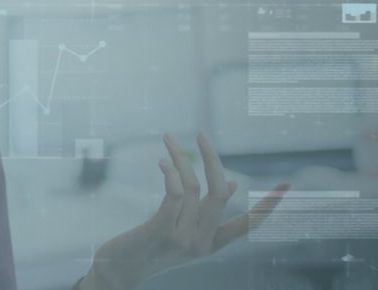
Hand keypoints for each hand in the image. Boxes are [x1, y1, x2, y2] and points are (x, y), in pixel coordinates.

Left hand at [80, 133, 289, 289]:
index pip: (249, 224)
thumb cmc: (149, 247)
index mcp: (212, 244)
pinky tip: (163, 162)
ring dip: (179, 158)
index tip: (287, 186)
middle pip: (220, 194)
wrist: (119, 271)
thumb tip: (231, 184)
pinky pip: (176, 195)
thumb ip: (205, 212)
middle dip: (212, 159)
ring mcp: (184, 239)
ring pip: (192, 187)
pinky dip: (172, 174)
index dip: (269, 205)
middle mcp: (202, 243)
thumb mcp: (182, 232)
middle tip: (201, 133)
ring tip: (168, 140)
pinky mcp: (162, 231)